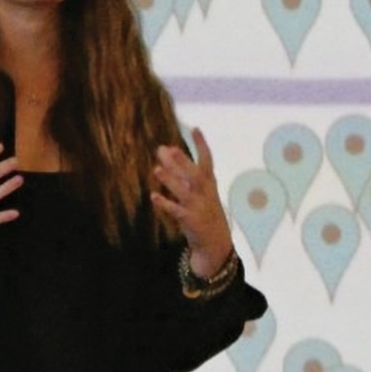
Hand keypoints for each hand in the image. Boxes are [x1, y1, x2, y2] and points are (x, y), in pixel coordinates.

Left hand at [150, 128, 233, 278]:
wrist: (216, 242)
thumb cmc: (204, 211)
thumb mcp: (198, 190)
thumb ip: (182, 172)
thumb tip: (166, 151)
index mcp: (209, 183)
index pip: (207, 161)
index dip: (201, 145)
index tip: (195, 129)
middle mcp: (205, 193)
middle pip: (195, 175)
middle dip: (182, 162)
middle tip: (168, 149)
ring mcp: (199, 207)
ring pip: (184, 192)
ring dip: (171, 181)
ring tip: (156, 170)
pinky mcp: (191, 221)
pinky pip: (177, 211)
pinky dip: (165, 204)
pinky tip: (154, 196)